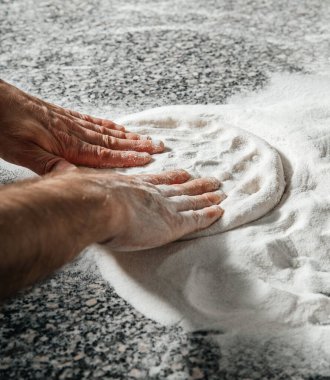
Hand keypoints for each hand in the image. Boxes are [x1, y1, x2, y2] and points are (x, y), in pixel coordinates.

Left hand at [0, 80, 163, 173]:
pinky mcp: (64, 116)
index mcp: (66, 143)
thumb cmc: (3, 125)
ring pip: (106, 130)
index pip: (103, 153)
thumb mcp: (20, 151)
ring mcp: (71, 122)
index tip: (147, 159)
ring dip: (128, 136)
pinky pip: (94, 121)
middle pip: (111, 140)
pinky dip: (110, 126)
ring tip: (146, 138)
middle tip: (158, 146)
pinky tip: (117, 127)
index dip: (127, 157)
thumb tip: (75, 177)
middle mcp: (73, 131)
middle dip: (136, 145)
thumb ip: (48, 164)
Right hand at [81, 169, 225, 250]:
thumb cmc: (83, 197)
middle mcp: (153, 194)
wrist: (94, 205)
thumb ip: (72, 178)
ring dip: (207, 198)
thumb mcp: (77, 184)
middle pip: (180, 189)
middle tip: (210, 180)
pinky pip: (196, 220)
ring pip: (192, 202)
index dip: (172, 177)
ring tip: (220, 192)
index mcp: (134, 186)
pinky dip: (208, 215)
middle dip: (196, 185)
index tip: (183, 172)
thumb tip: (57, 168)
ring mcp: (165, 208)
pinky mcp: (172, 223)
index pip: (158, 181)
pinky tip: (220, 211)